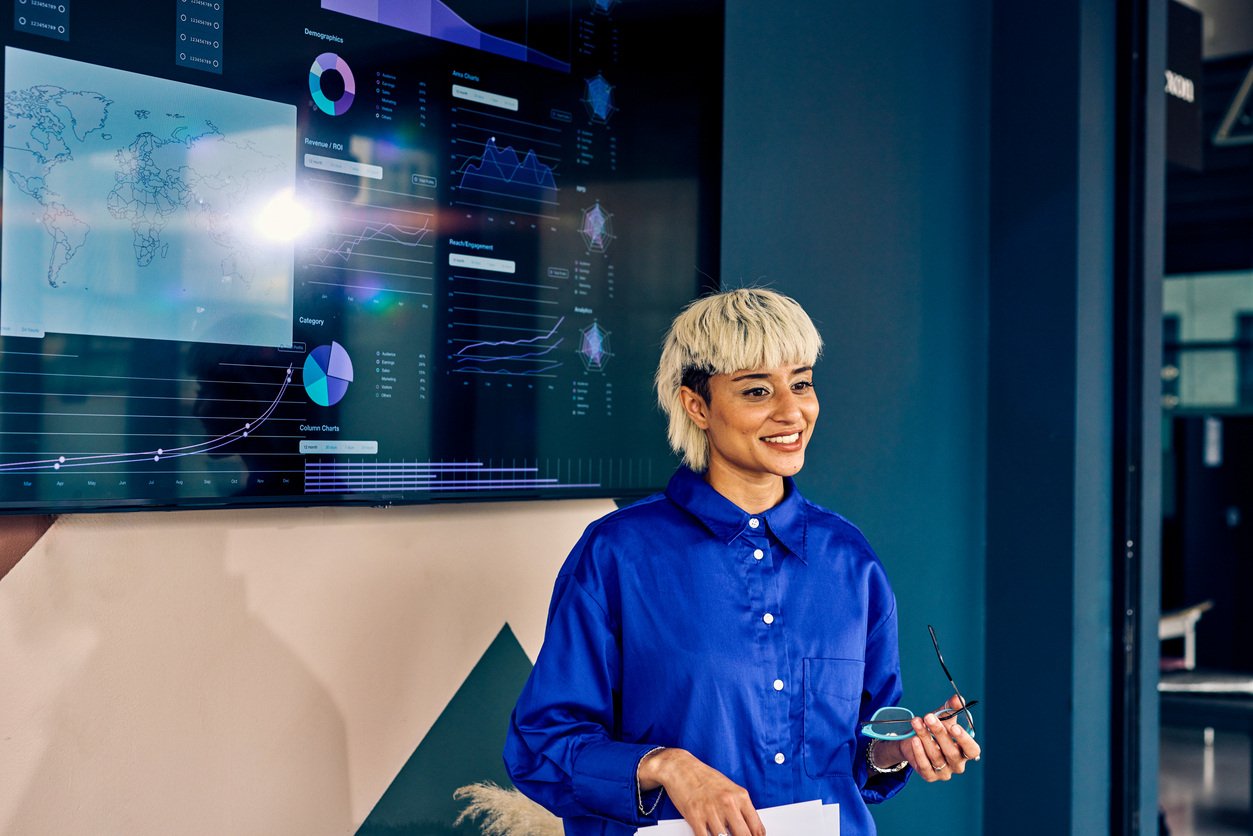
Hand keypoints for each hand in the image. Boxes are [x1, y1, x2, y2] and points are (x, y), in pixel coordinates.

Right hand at [638, 748, 765, 835]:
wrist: (680, 767)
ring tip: (723, 835)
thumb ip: (741, 807)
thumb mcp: (729, 788)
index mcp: (740, 796)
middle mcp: (728, 803)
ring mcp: (712, 811)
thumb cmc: (704, 777)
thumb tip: (749, 827)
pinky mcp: (695, 817)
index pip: (756, 827)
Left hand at [876, 695, 981, 781]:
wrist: (912, 741)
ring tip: (916, 722)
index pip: (972, 750)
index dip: (965, 740)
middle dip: (940, 733)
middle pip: (952, 752)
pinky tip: (914, 739)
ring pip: (936, 756)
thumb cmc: (933, 729)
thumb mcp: (943, 717)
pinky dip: (919, 752)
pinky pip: (925, 766)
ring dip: (925, 737)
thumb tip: (957, 698)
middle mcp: (957, 764)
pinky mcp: (929, 776)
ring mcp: (943, 772)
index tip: (954, 726)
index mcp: (965, 751)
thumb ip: (951, 708)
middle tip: (929, 717)